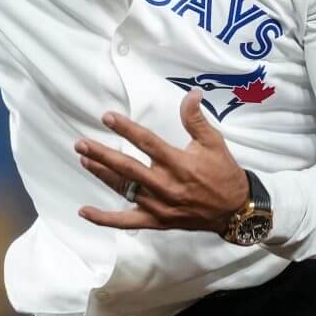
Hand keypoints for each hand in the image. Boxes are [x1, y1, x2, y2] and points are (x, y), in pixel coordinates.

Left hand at [74, 94, 250, 231]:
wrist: (234, 211)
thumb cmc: (223, 174)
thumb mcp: (214, 143)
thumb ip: (196, 120)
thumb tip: (191, 94)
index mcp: (179, 164)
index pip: (147, 143)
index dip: (126, 129)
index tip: (107, 117)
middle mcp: (165, 185)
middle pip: (127, 168)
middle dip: (101, 154)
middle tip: (81, 143)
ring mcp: (158, 206)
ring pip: (124, 189)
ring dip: (101, 175)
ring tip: (84, 160)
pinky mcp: (156, 221)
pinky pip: (126, 222)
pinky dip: (104, 219)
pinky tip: (84, 211)